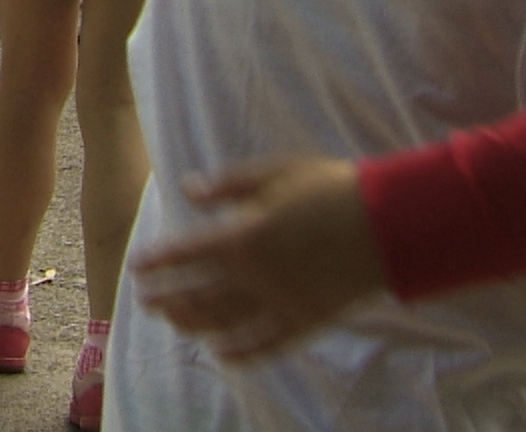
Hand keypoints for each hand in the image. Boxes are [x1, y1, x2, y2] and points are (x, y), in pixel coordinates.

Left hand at [131, 157, 384, 357]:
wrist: (387, 222)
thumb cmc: (330, 188)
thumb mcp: (274, 172)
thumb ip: (229, 184)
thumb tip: (189, 189)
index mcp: (243, 235)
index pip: (185, 254)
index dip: (158, 261)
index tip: (138, 267)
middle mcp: (256, 275)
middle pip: (198, 294)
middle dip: (168, 298)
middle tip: (146, 301)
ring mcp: (281, 302)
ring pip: (225, 321)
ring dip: (194, 323)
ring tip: (174, 321)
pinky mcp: (307, 320)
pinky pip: (267, 345)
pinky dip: (241, 353)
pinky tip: (221, 354)